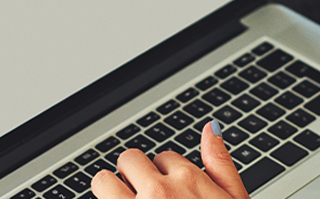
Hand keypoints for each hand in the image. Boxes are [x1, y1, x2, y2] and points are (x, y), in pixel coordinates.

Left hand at [91, 120, 249, 198]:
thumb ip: (221, 164)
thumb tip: (212, 126)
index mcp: (189, 180)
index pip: (164, 158)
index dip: (167, 176)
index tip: (172, 196)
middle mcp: (159, 192)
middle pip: (130, 160)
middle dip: (134, 177)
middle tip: (143, 198)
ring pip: (103, 180)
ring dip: (110, 190)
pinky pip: (98, 198)